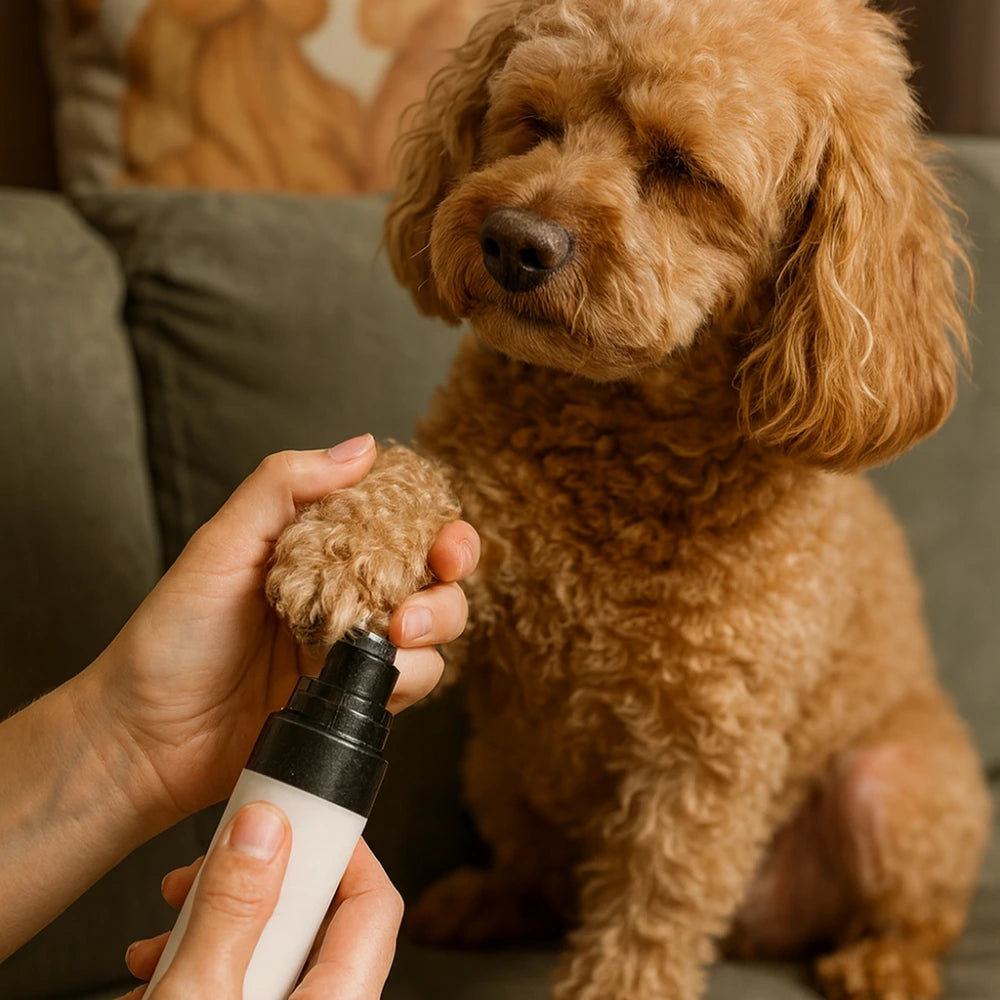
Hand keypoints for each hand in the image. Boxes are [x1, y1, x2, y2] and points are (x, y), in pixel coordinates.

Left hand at [78, 435, 477, 827]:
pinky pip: (414, 680)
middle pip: (433, 569)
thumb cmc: (171, 636)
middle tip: (437, 574)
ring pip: (436, 625)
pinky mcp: (358, 698)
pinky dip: (410, 675)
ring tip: (395, 632)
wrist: (146, 737)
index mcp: (318, 546)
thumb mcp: (220, 546)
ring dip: (435, 621)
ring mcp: (355, 646)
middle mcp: (346, 591)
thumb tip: (360, 447)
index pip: (397, 518)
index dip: (433, 518)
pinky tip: (375, 676)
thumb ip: (282, 486)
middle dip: (450, 567)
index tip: (440, 529)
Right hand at [121, 803, 401, 998]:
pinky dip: (204, 973)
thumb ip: (232, 910)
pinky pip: (244, 989)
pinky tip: (153, 976)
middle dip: (253, 886)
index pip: (375, 901)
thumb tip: (262, 829)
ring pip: (270, 956)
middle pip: (314, 922)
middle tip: (208, 871)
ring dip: (213, 930)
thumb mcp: (198, 994)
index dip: (340, 848)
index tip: (297, 818)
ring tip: (162, 933)